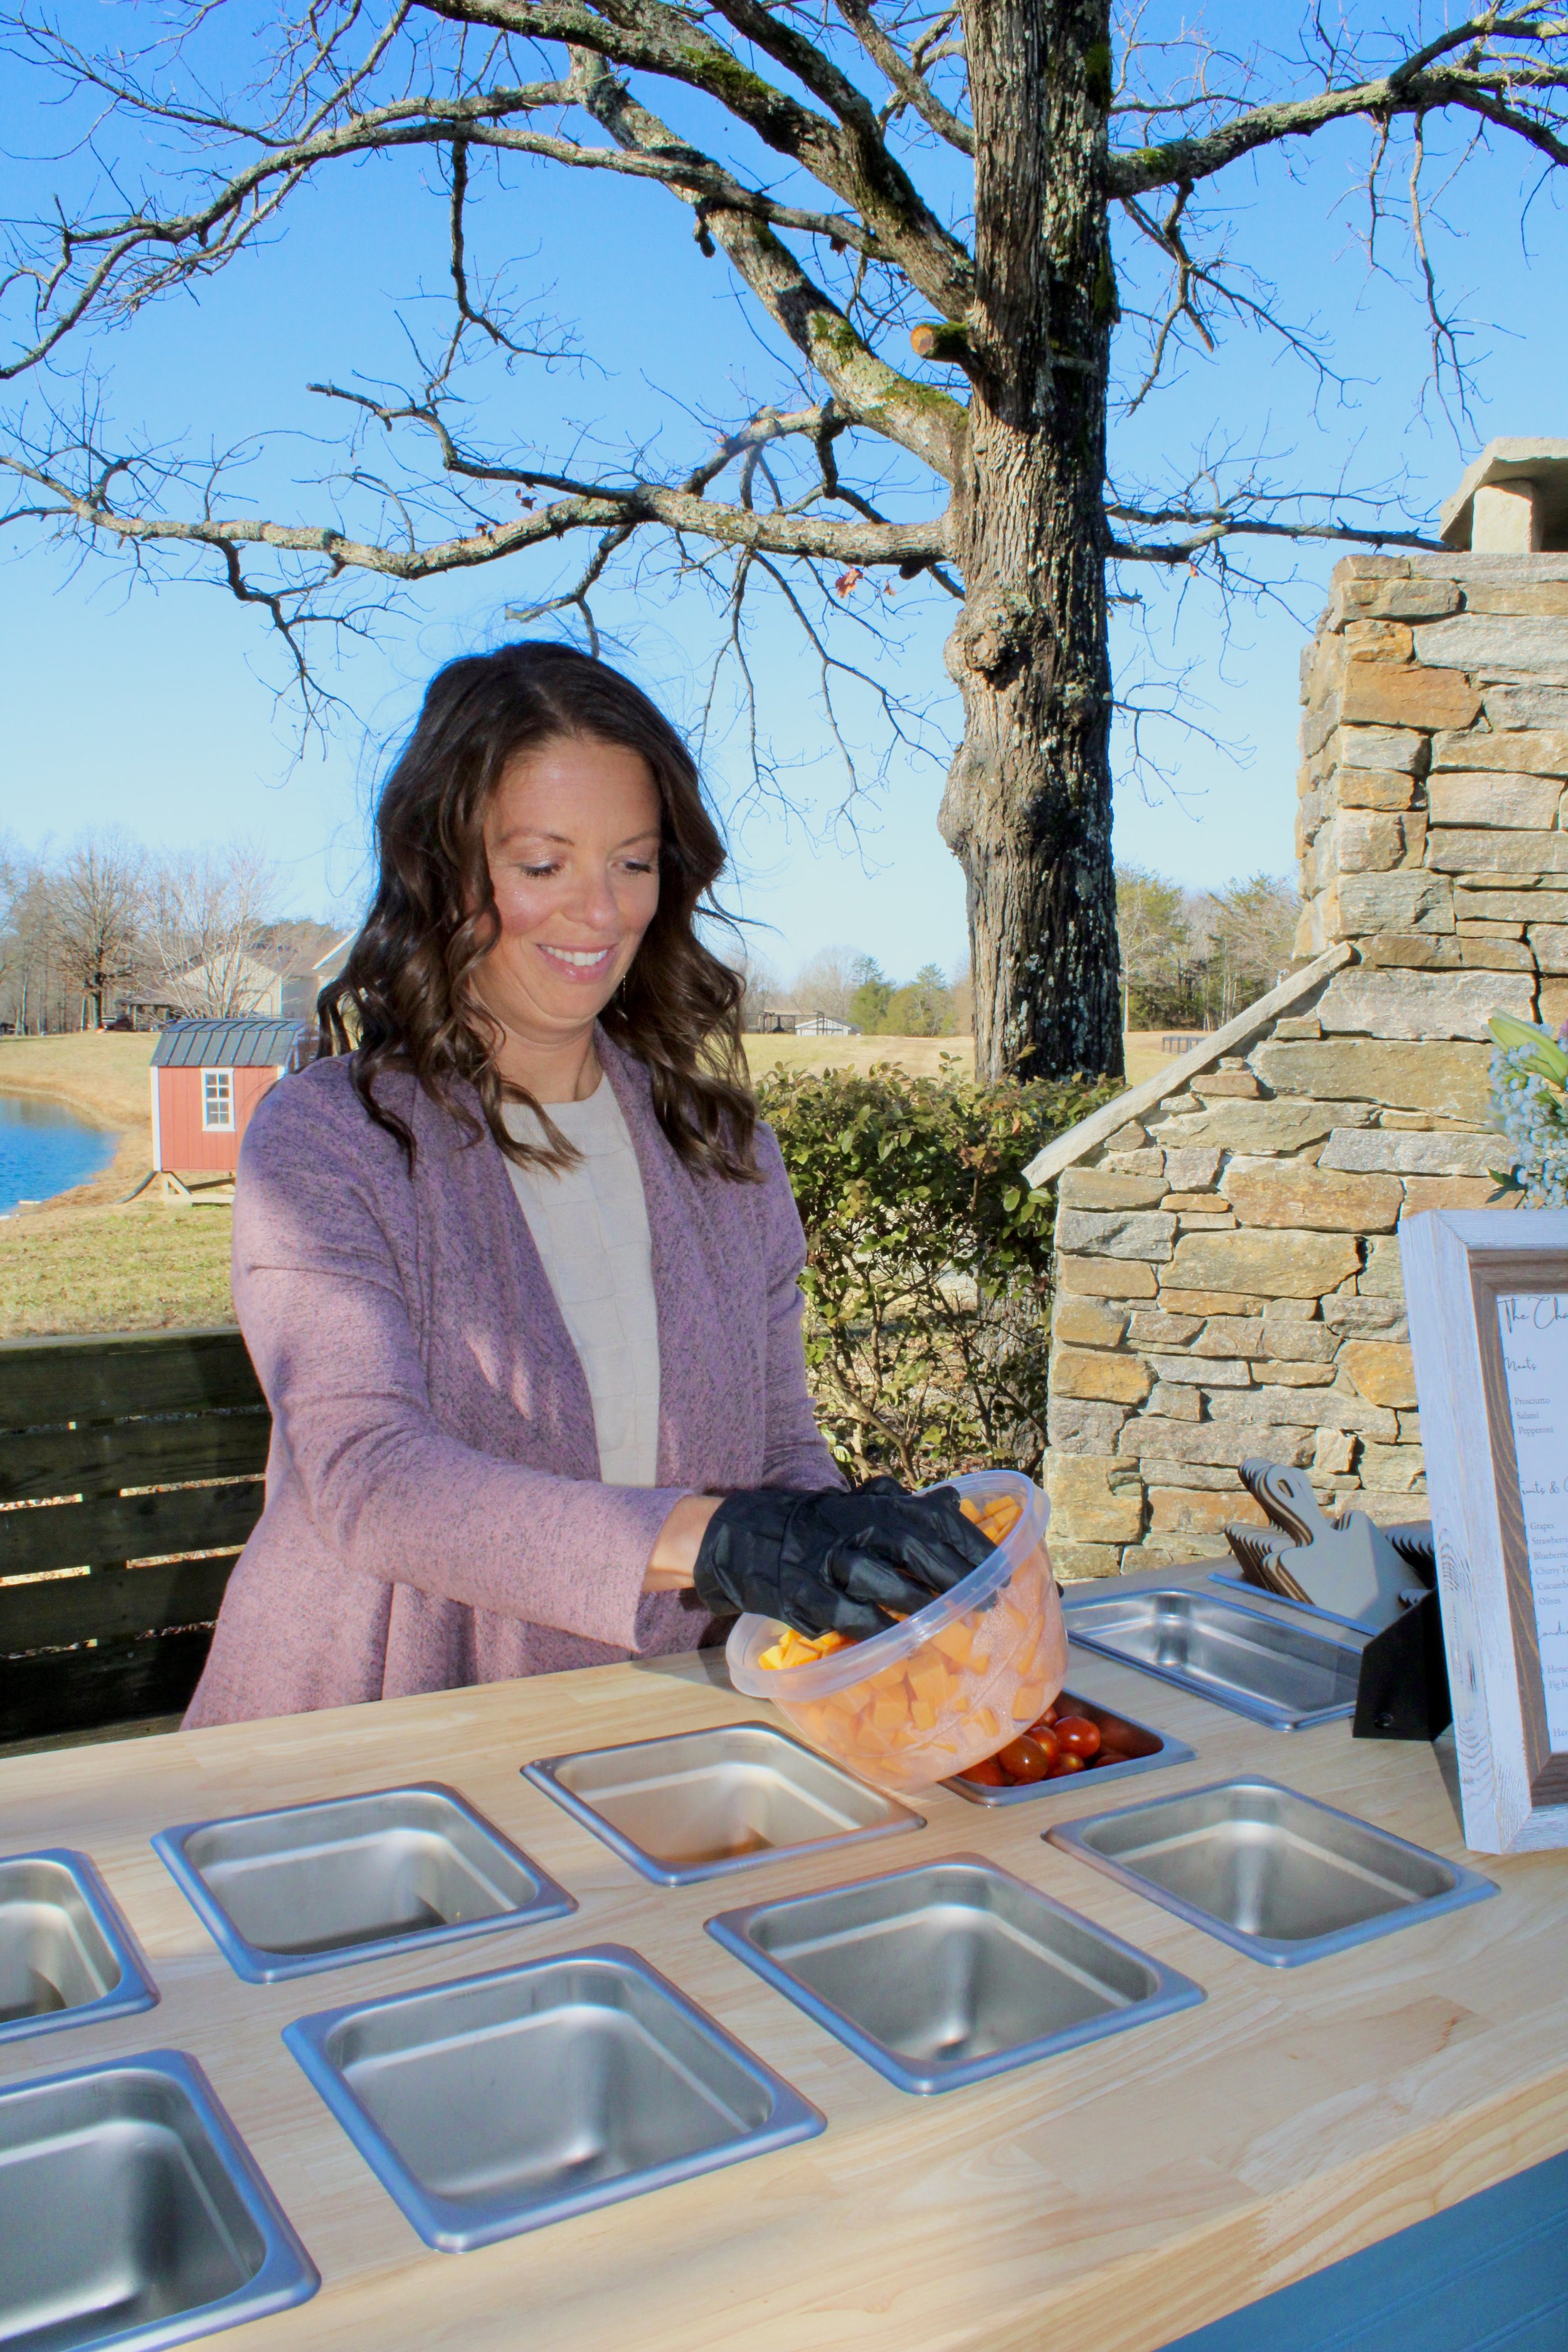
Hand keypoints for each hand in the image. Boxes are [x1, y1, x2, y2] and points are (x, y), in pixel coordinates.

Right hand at [691, 1485, 995, 1637]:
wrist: (749, 1539)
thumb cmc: (819, 1528)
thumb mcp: (861, 1508)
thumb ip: (908, 1508)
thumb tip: (956, 1501)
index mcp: (873, 1505)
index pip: (932, 1519)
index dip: (970, 1544)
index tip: (1002, 1570)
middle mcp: (853, 1527)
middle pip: (912, 1546)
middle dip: (954, 1575)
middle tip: (986, 1602)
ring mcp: (827, 1561)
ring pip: (879, 1581)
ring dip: (917, 1603)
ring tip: (948, 1623)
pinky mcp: (804, 1594)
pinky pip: (846, 1615)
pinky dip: (876, 1630)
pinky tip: (900, 1642)